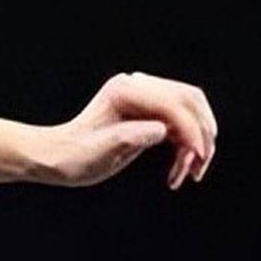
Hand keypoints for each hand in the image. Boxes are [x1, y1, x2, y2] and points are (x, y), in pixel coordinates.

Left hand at [35, 71, 217, 188]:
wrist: (58, 158)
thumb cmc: (73, 156)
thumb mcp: (100, 151)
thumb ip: (130, 138)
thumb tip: (161, 130)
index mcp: (123, 90)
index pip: (172, 102)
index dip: (190, 129)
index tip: (195, 157)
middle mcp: (137, 86)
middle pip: (190, 100)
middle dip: (201, 134)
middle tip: (198, 167)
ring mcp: (145, 98)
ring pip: (191, 113)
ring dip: (198, 144)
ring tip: (190, 174)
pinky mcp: (149, 114)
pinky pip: (182, 126)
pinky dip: (187, 149)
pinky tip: (179, 172)